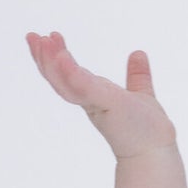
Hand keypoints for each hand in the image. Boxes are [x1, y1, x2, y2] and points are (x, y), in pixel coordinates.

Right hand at [24, 31, 177, 160]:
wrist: (156, 150)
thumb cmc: (148, 130)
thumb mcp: (141, 94)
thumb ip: (137, 76)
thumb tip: (139, 53)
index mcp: (95, 96)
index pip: (69, 74)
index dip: (55, 57)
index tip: (49, 37)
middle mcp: (91, 100)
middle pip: (59, 78)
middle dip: (44, 58)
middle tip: (31, 36)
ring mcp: (96, 104)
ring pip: (65, 82)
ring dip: (51, 62)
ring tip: (40, 41)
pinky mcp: (106, 105)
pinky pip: (84, 88)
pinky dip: (71, 74)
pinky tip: (62, 57)